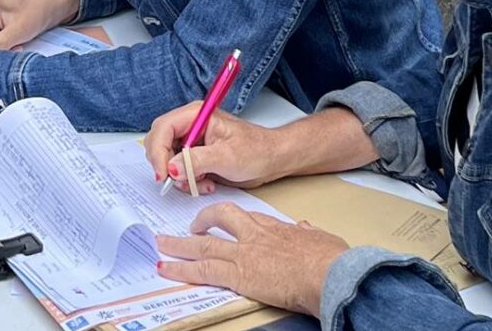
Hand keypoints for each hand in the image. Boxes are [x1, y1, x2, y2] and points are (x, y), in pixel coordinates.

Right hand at [145, 104, 291, 193]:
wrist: (272, 160)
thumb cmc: (257, 150)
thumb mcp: (226, 157)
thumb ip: (196, 161)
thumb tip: (172, 168)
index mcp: (196, 115)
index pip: (163, 128)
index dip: (158, 151)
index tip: (163, 174)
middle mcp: (190, 126)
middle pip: (160, 143)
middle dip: (167, 165)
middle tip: (178, 181)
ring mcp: (192, 142)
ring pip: (168, 160)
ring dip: (180, 177)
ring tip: (201, 182)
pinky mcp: (195, 157)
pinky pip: (179, 171)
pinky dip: (188, 181)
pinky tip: (206, 183)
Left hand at [155, 205, 347, 317]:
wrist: (327, 272)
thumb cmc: (330, 259)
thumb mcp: (321, 238)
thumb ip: (308, 233)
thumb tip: (305, 228)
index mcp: (274, 227)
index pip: (246, 218)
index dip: (230, 219)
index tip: (222, 221)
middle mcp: (254, 235)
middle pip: (219, 220)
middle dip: (200, 223)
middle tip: (187, 227)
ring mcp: (243, 253)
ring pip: (203, 245)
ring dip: (179, 245)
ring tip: (162, 244)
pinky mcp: (237, 274)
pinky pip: (202, 270)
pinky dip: (181, 269)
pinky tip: (166, 269)